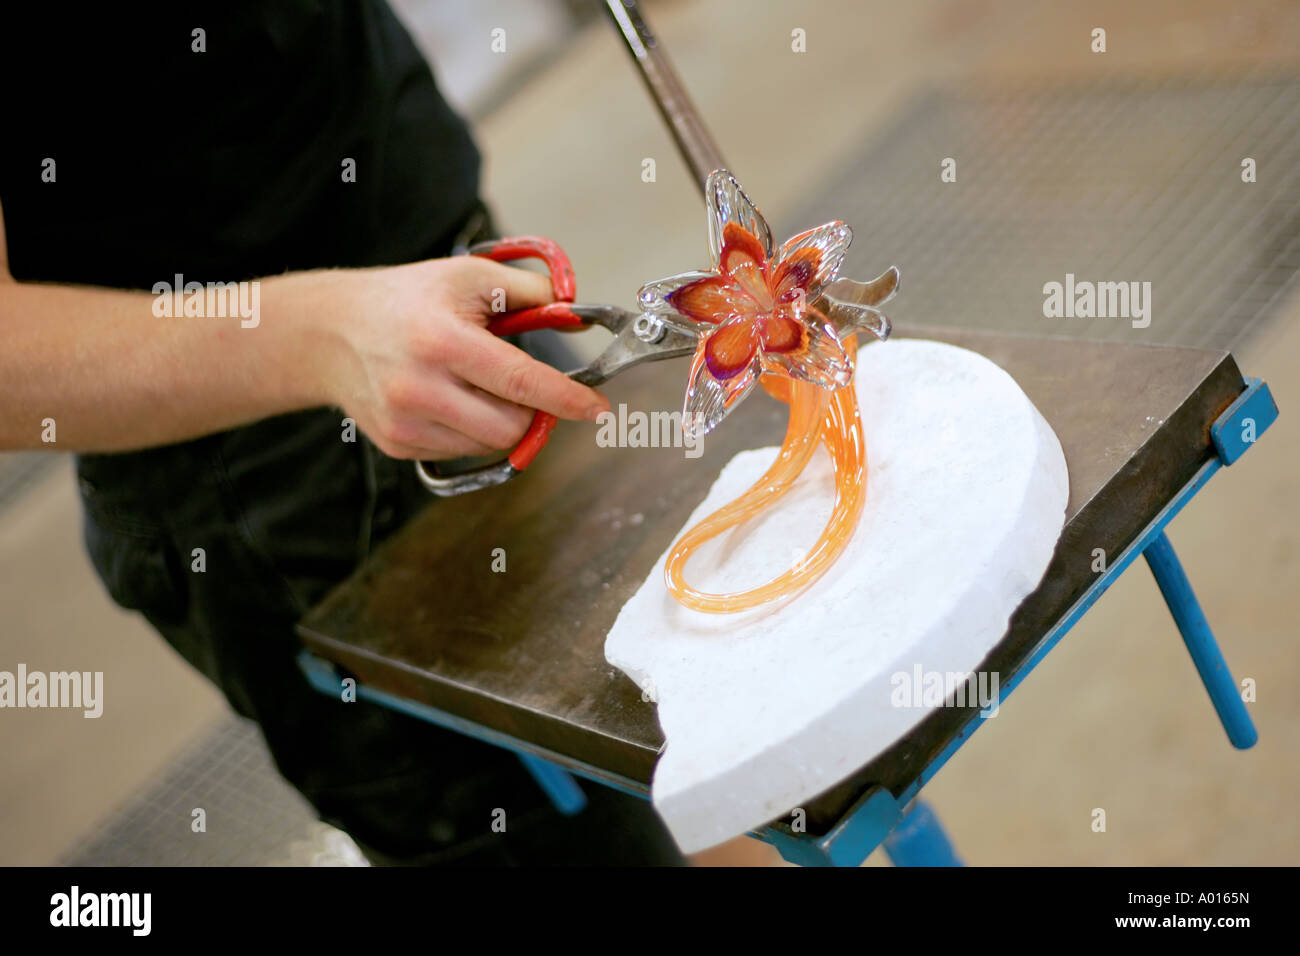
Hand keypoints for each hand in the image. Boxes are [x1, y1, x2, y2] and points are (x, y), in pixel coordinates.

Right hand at [310, 256, 609, 459]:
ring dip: (501, 419)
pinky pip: (461, 451)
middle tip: (521, 382)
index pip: (521, 381)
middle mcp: (419, 388)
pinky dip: (471, 430)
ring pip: (490, 444)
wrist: (331, 331)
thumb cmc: (406, 300)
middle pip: (511, 425)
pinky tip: (449, 398)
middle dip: (531, 409)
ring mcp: (406, 423)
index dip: (566, 398)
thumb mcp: (467, 277)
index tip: (596, 408)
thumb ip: (530, 292)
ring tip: (474, 382)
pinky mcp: (398, 445)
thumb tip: (576, 314)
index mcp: (441, 341)